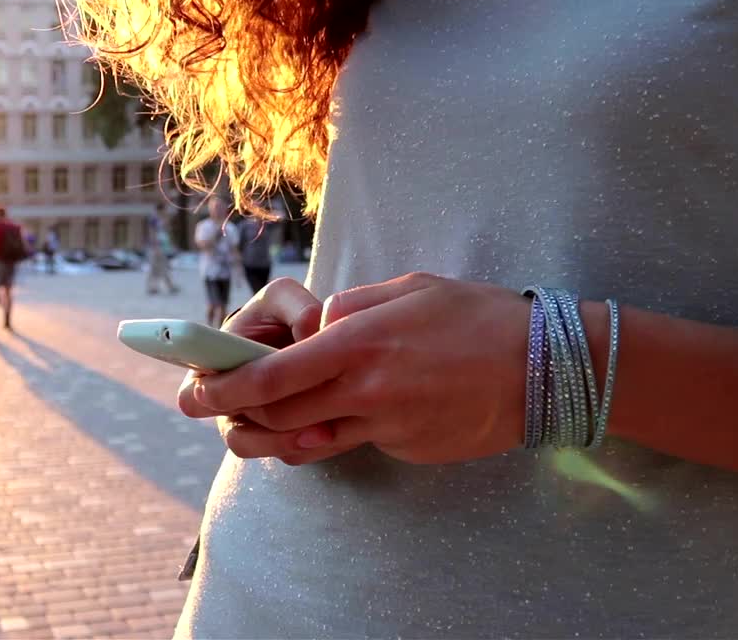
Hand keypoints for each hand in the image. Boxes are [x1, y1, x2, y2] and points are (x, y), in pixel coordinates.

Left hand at [178, 272, 529, 464]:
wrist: (544, 368)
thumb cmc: (475, 316)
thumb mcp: (406, 289)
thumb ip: (349, 308)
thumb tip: (313, 327)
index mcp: (359, 343)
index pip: (272, 375)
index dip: (225, 388)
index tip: (192, 392)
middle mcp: (366, 391)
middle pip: (279, 416)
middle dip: (233, 418)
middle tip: (206, 412)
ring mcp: (388, 427)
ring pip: (310, 440)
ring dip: (272, 436)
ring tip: (250, 428)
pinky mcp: (406, 448)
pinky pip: (357, 441)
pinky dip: (335, 431)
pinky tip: (334, 416)